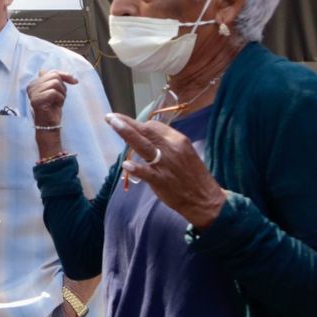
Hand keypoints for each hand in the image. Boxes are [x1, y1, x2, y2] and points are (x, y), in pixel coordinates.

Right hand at [28, 69, 77, 124]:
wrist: (50, 125)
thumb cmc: (53, 108)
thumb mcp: (57, 90)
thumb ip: (59, 80)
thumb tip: (74, 78)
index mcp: (34, 82)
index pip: (52, 72)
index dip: (64, 76)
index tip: (74, 82)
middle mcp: (31, 86)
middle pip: (54, 76)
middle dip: (62, 87)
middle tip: (60, 97)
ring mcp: (32, 93)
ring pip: (55, 83)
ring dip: (62, 94)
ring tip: (57, 102)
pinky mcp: (36, 100)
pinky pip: (54, 92)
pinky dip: (60, 99)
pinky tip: (56, 105)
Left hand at [107, 114, 227, 228]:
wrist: (206, 200)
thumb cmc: (192, 175)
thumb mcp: (184, 153)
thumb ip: (165, 144)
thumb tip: (145, 134)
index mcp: (178, 140)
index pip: (154, 126)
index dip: (138, 124)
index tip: (126, 123)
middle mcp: (172, 148)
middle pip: (147, 131)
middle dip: (127, 122)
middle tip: (110, 116)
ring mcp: (166, 165)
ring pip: (144, 145)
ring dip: (127, 133)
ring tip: (113, 123)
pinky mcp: (162, 181)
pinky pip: (148, 173)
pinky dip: (137, 169)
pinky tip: (126, 164)